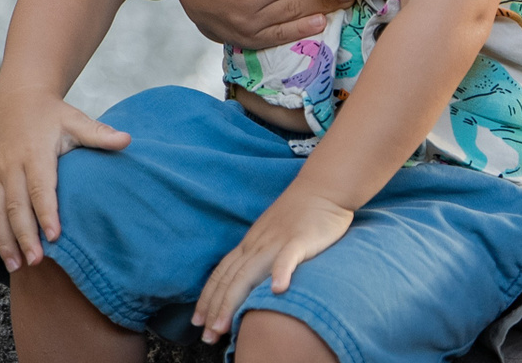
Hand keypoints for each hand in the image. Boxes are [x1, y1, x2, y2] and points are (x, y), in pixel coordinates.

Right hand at [0, 92, 129, 271]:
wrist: (19, 102)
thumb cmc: (54, 116)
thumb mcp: (76, 120)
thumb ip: (99, 134)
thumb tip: (128, 140)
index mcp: (35, 152)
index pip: (40, 187)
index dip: (47, 212)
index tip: (55, 236)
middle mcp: (11, 165)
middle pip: (16, 205)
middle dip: (24, 235)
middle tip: (35, 261)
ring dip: (2, 241)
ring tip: (14, 266)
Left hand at [192, 187, 354, 342]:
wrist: (323, 186)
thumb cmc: (302, 213)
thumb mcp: (273, 235)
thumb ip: (262, 256)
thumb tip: (251, 283)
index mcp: (251, 244)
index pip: (222, 273)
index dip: (208, 298)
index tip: (198, 321)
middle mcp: (257, 245)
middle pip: (230, 279)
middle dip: (215, 308)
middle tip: (208, 335)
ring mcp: (277, 242)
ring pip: (248, 274)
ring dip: (233, 301)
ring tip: (224, 326)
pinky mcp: (300, 239)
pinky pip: (287, 257)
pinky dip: (280, 273)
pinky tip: (277, 291)